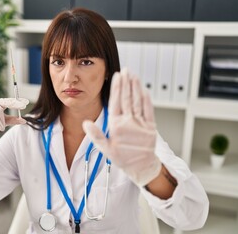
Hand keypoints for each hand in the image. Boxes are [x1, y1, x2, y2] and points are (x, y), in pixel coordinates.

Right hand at [0, 98, 28, 150]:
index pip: (10, 101)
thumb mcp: (5, 123)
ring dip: (3, 119)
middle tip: (23, 106)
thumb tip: (24, 120)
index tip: (26, 102)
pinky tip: (0, 127)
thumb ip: (13, 121)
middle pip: (6, 101)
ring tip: (3, 128)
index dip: (18, 101)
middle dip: (15, 103)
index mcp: (0, 105)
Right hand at [82, 69, 160, 185]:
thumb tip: (86, 123)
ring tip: (133, 75)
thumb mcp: (105, 149)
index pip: (116, 102)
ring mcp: (141, 124)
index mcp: (117, 126)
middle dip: (126, 83)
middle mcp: (129, 123)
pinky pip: (149, 109)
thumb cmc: (122, 158)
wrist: (141, 167)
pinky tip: (143, 89)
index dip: (116, 88)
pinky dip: (146, 98)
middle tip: (125, 70)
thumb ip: (95, 135)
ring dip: (136, 87)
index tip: (117, 77)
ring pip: (138, 101)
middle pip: (127, 98)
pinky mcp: (151, 126)